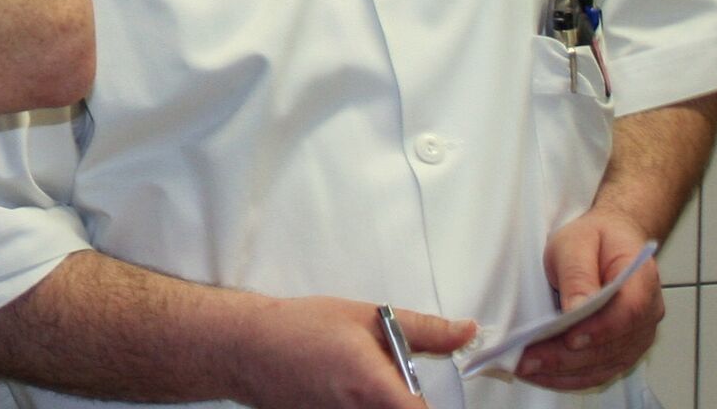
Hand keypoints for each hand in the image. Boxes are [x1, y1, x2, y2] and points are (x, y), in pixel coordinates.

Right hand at [233, 295, 476, 408]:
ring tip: (365, 382)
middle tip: (401, 384)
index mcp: (375, 389)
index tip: (438, 396)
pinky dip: (362, 407)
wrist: (248, 349)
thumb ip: (424, 330)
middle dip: (410, 403)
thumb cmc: (305, 327)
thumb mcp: (367, 317)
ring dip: (388, 403)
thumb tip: (467, 332)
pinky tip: (347, 391)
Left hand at [517, 207, 663, 390]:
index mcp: (642, 279)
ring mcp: (636, 336)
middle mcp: (647, 313)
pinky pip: (598, 371)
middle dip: (567, 356)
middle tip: (528, 358)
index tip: (569, 338)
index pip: (629, 311)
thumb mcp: (576, 243)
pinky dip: (569, 376)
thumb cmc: (595, 239)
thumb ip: (578, 275)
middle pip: (612, 346)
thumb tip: (575, 310)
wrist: (610, 240)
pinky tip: (542, 372)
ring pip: (604, 365)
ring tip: (526, 367)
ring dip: (563, 371)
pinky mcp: (621, 350)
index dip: (600, 329)